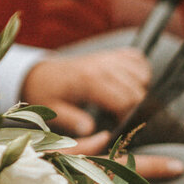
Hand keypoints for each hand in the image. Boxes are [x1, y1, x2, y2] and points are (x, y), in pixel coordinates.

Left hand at [20, 48, 150, 134]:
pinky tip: (131, 84)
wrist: (42, 75)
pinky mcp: (111, 54)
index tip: (121, 127)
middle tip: (123, 117)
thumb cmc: (48, 94)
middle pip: (137, 90)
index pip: (124, 101)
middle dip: (136, 108)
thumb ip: (71, 119)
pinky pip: (138, 59)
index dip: (128, 118)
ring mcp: (108, 57)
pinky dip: (142, 72)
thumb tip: (89, 129)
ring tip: (126, 103)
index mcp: (89, 80)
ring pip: (142, 74)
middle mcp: (102, 66)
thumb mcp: (53, 110)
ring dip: (141, 90)